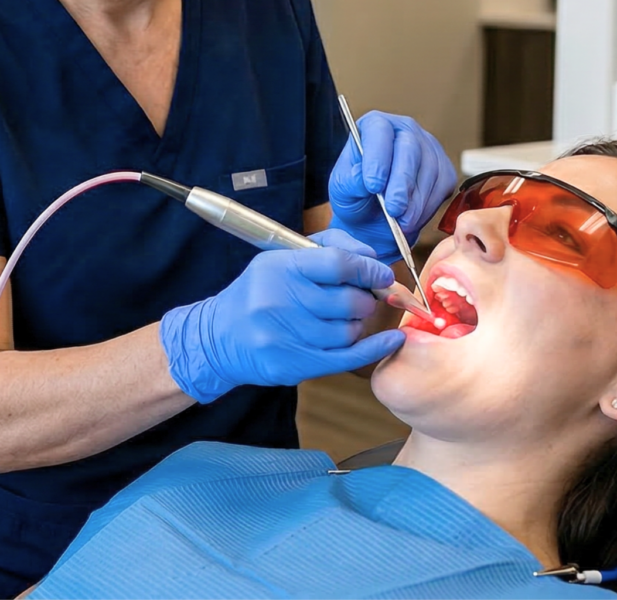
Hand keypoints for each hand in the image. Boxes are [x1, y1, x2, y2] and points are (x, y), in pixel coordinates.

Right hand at [159, 230, 404, 402]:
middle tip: (361, 299)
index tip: (382, 274)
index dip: (369, 269)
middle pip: (349, 301)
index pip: (338, 264)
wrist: (218, 337)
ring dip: (357, 324)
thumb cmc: (260, 293)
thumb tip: (372, 258)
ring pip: (349, 330)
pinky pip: (348, 357)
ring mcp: (285, 335)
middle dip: (365, 300)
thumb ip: (329, 248)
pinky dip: (376, 349)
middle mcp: (279, 300)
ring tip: (344, 319)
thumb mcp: (283, 259)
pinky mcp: (292, 364)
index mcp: (279, 267)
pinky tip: (392, 341)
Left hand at [328, 111, 457, 263]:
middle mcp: (404, 130)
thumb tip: (362, 177)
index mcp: (374, 126)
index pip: (379, 130)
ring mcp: (428, 148)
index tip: (373, 186)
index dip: (378, 158)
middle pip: (410, 147)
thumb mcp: (343, 191)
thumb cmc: (356, 198)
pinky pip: (442, 185)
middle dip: (401, 183)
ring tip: (402, 222)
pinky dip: (429, 206)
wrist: (373, 219)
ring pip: (430, 169)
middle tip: (393, 210)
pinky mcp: (444, 169)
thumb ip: (350, 181)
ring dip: (416, 201)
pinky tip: (413, 219)